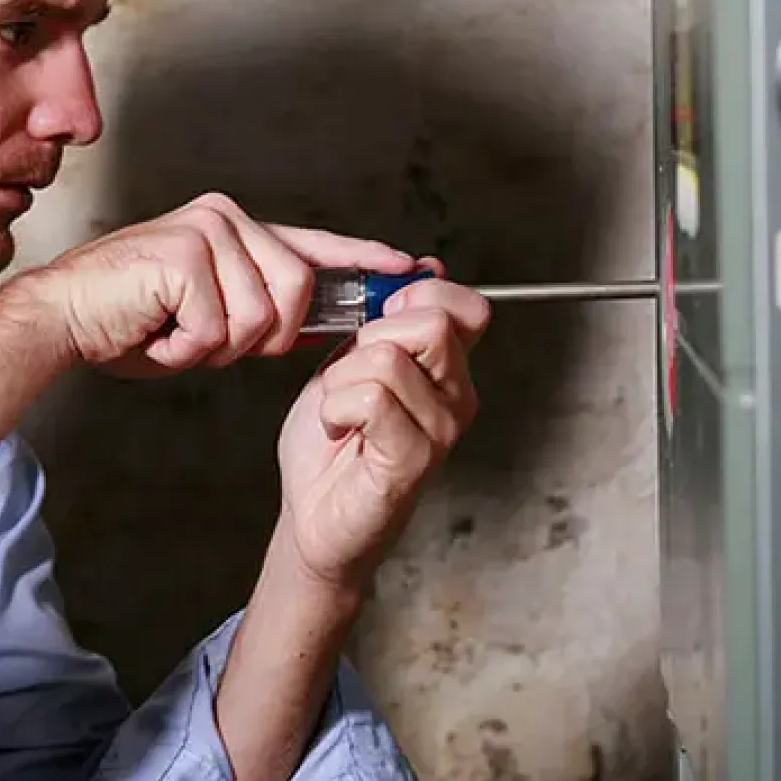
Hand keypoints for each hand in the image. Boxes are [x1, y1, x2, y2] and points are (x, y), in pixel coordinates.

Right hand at [14, 192, 417, 374]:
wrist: (64, 316)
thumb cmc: (131, 321)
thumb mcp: (214, 317)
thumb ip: (263, 311)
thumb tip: (319, 322)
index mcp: (235, 229)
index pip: (315, 244)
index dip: (365, 259)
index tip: (412, 267)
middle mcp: (227, 219)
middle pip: (297, 293)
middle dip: (259, 338)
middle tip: (201, 338)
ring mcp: (207, 231)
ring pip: (262, 316)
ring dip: (217, 346)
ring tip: (174, 332)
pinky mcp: (186, 254)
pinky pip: (220, 327)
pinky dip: (188, 348)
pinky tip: (156, 330)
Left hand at [274, 272, 489, 591]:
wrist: (314, 512)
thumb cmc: (333, 441)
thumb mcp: (354, 359)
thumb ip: (384, 318)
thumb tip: (422, 268)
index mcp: (450, 368)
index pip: (466, 306)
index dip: (414, 296)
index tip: (376, 322)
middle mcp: (457, 397)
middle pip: (431, 323)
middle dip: (369, 337)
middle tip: (350, 375)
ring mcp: (441, 430)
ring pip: (388, 359)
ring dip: (342, 380)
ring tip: (339, 410)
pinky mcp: (413, 460)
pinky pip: (371, 399)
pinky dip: (335, 408)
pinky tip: (338, 429)